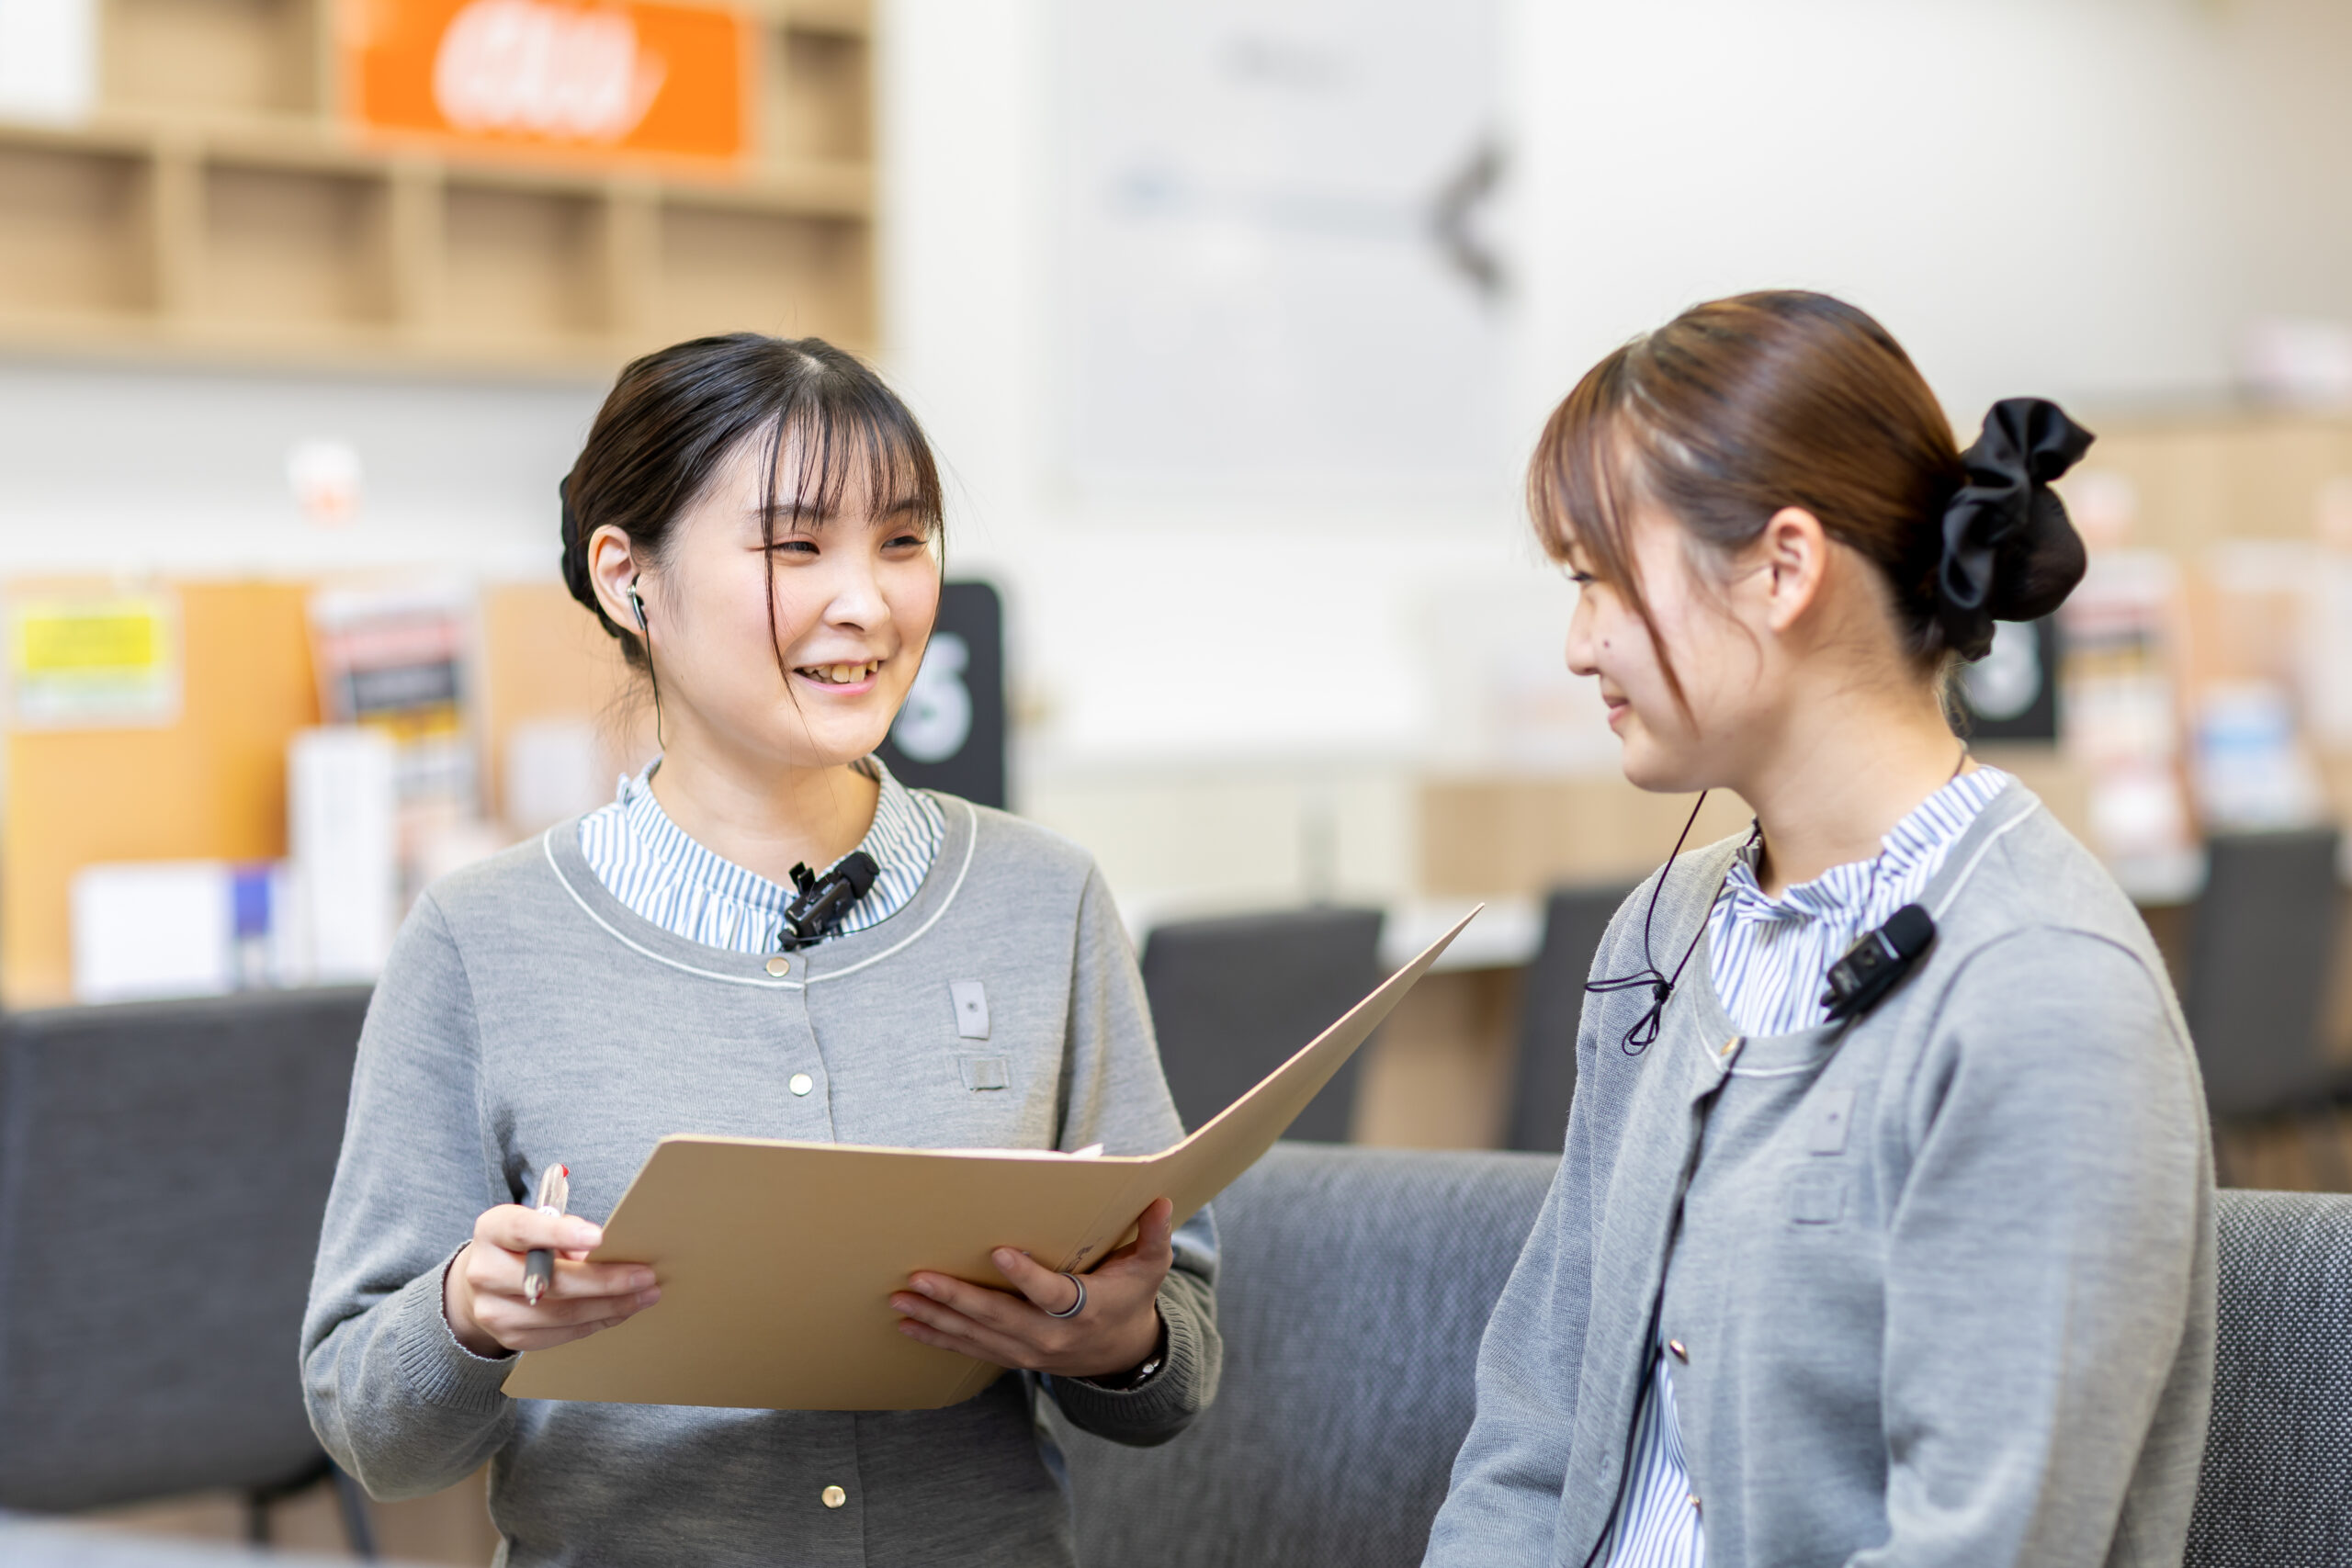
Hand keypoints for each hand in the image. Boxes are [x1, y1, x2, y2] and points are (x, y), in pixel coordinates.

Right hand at [442, 1204, 660, 1357]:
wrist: (485, 1282)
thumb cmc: (525, 1245)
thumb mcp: (539, 1224)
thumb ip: (568, 1231)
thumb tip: (611, 1251)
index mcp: (493, 1231)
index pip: (524, 1230)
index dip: (561, 1233)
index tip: (599, 1237)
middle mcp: (485, 1272)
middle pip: (552, 1282)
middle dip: (605, 1280)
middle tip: (644, 1276)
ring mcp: (494, 1311)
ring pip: (562, 1313)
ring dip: (610, 1306)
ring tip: (644, 1296)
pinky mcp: (510, 1338)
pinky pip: (562, 1333)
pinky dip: (597, 1322)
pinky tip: (620, 1311)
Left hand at [891, 1197, 1174, 1378]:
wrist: (1121, 1355)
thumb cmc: (1131, 1298)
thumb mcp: (1151, 1268)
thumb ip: (1153, 1235)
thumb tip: (1162, 1202)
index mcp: (1084, 1308)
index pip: (1050, 1293)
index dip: (1025, 1276)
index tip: (999, 1252)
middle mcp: (1050, 1335)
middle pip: (998, 1317)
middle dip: (955, 1298)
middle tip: (919, 1279)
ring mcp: (1027, 1351)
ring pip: (975, 1335)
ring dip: (935, 1318)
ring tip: (900, 1300)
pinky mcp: (1012, 1357)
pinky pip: (970, 1349)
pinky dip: (938, 1337)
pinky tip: (908, 1326)